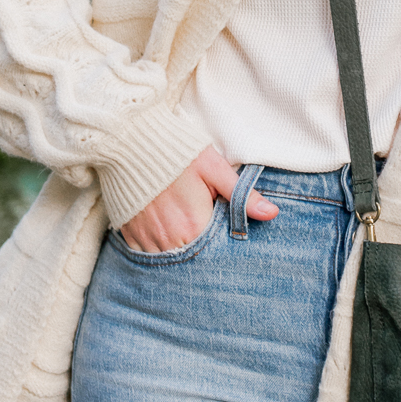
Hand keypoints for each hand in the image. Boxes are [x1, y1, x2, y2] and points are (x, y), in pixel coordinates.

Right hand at [118, 148, 277, 251]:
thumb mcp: (214, 168)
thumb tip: (272, 214)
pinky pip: (145, 255)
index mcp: (194, 225)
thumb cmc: (177, 152)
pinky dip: (156, 249)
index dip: (220, 248)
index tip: (221, 238)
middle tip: (202, 235)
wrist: (130, 141)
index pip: (214, 253)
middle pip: (191, 260)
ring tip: (184, 237)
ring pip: (168, 260)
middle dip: (200, 254)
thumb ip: (241, 195)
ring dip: (178, 252)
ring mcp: (147, 238)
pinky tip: (163, 235)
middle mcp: (170, 238)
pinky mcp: (129, 234)